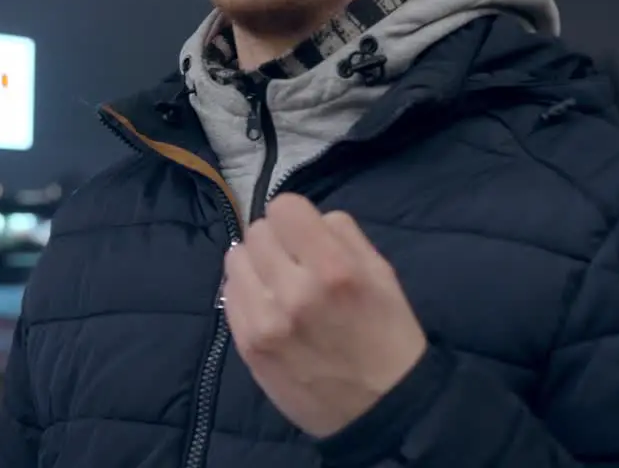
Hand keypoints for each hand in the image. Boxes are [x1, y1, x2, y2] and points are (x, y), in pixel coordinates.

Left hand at [223, 193, 426, 437]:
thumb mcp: (383, 274)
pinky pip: (229, 294)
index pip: (284, 207)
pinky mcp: (247, 346)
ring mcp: (265, 321)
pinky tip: (268, 307)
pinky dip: (246, 293)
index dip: (296, 216)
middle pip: (257, 231)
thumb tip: (308, 218)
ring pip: (236, 259)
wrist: (381, 411)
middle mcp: (294, 291)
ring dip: (256, 264)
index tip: (304, 234)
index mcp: (335, 269)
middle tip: (295, 263)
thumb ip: (343, 235)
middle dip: (277, 241)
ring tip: (278, 284)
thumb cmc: (388, 337)